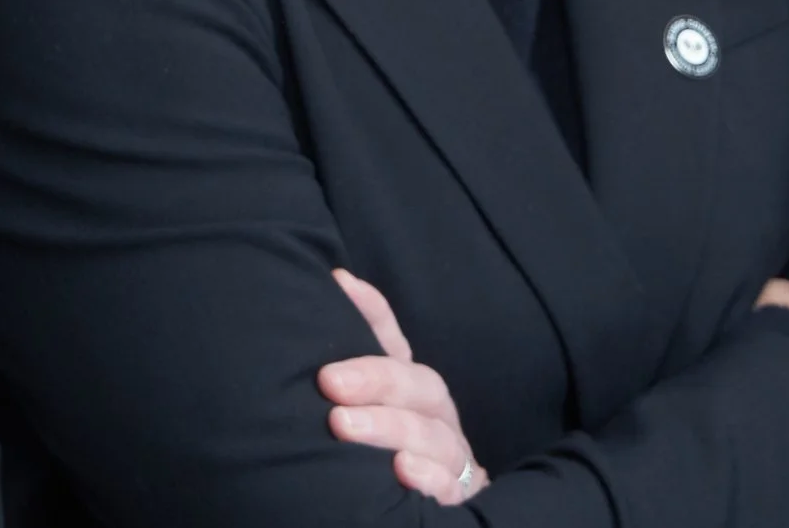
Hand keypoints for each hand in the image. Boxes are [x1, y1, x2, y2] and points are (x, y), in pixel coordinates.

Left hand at [320, 267, 487, 504]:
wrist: (440, 505)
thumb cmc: (395, 451)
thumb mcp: (372, 406)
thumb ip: (357, 353)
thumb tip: (335, 282)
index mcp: (414, 391)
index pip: (395, 344)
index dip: (372, 312)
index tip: (340, 284)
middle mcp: (437, 417)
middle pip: (420, 387)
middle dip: (375, 379)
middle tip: (330, 381)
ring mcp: (451, 458)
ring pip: (434, 435)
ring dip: (390, 427)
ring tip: (344, 425)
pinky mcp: (458, 495)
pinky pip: (450, 486)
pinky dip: (428, 477)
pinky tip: (402, 471)